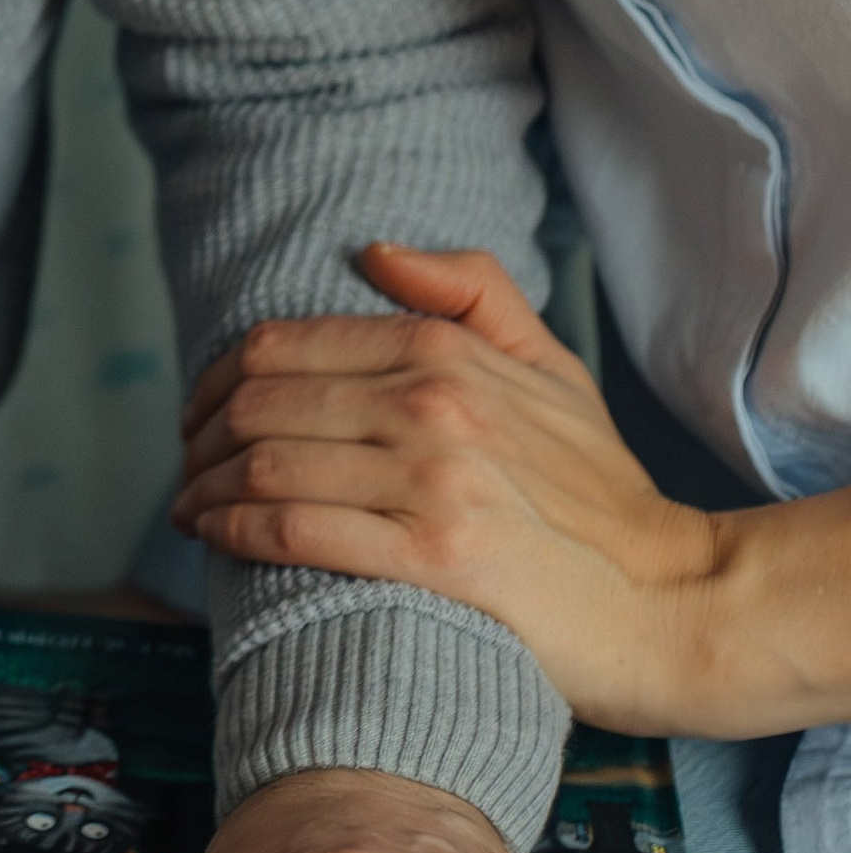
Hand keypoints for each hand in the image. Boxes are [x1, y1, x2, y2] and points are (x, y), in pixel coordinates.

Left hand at [174, 243, 718, 733]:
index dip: (217, 378)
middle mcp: (433, 406)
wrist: (668, 600)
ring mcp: (434, 483)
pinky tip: (215, 539)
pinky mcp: (435, 560)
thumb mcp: (553, 367)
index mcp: (446, 353)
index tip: (198, 413)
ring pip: (267, 466)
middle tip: (184, 467)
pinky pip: (296, 531)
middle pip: (261, 402)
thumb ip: (472, 293)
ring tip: (189, 509)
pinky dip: (235, 531)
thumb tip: (376, 252)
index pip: (284, 344)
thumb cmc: (602, 492)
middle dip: (200, 436)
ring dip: (203, 488)